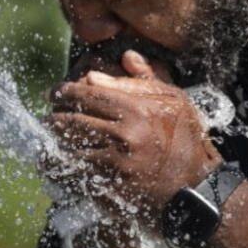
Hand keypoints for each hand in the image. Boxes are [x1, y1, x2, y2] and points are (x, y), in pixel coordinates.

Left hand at [45, 50, 222, 222]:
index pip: (86, 94)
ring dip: (54, 143)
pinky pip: (74, 176)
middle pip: (70, 121)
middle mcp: (122, 138)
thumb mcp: (175, 102)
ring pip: (67, 149)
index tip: (56, 92)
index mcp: (136, 111)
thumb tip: (125, 56)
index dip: (65, 92)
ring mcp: (113, 167)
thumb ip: (145, 79)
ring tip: (51, 138)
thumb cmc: (187, 142)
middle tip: (50, 115)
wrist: (196, 190)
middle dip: (55, 117)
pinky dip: (62, 168)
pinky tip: (57, 164)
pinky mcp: (108, 191)